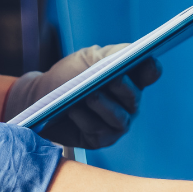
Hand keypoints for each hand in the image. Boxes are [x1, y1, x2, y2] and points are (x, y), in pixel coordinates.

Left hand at [2, 44, 161, 148]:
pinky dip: (85, 119)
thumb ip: (111, 54)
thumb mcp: (88, 58)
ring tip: (90, 96)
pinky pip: (97, 131)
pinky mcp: (99, 140)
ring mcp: (115, 124)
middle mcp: (127, 104)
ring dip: (104, 106)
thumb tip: (132, 52)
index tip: (147, 60)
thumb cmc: (68, 76)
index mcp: (130, 79)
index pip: (149, 73)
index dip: (151, 68)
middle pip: (134, 97)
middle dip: (124, 88)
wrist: (41, 97)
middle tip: (114, 78)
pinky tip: (73, 110)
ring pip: (118, 118)